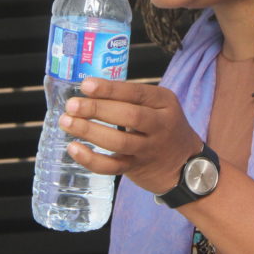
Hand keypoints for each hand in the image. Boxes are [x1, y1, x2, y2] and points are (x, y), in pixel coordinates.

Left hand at [58, 77, 203, 194]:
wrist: (186, 164)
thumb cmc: (163, 127)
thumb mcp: (159, 106)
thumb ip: (131, 98)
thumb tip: (89, 89)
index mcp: (164, 102)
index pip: (137, 92)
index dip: (110, 89)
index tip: (85, 85)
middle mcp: (160, 125)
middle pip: (129, 116)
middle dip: (97, 109)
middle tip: (72, 105)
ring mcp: (150, 149)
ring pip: (119, 141)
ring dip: (90, 131)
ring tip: (67, 122)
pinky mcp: (137, 168)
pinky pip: (113, 166)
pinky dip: (91, 159)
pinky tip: (74, 149)